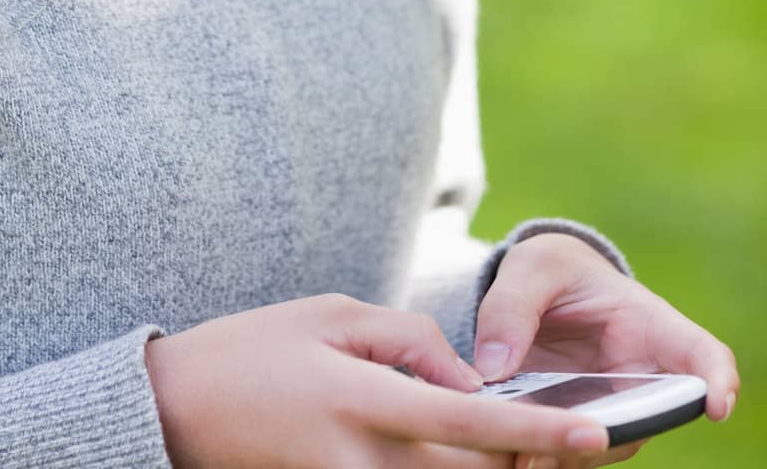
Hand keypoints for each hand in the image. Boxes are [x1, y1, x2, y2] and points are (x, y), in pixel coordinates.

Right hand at [144, 291, 615, 466]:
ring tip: (524, 450)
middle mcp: (362, 463)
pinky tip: (469, 458)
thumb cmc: (253, 350)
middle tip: (570, 442)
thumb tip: (467, 382)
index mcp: (362, 401)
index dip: (537, 433)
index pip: (469, 425)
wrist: (173, 412)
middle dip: (527, 468)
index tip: (593, 435)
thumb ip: (408, 340)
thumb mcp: (330, 314)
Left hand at [472, 232, 741, 468]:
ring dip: (568, 452)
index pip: (701, 354)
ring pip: (602, 444)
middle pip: (649, 420)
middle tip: (569, 445)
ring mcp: (610, 409)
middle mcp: (639, 378)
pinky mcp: (572, 428)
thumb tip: (495, 368)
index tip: (717, 406)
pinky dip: (538, 454)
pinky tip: (508, 451)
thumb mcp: (532, 267)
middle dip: (615, 436)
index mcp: (648, 325)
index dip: (717, 381)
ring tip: (526, 453)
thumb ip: (512, 306)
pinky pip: (565, 451)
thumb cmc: (551, 270)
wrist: (535, 292)